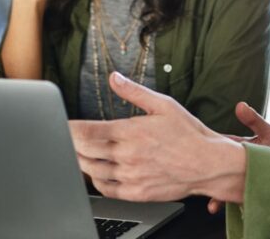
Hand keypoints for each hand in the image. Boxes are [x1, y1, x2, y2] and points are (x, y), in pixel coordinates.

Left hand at [69, 72, 246, 203]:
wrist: (209, 163)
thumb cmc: (189, 134)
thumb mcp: (163, 104)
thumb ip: (134, 92)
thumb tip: (115, 77)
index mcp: (130, 132)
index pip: (87, 131)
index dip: (69, 128)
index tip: (61, 124)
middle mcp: (127, 155)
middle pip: (84, 152)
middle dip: (71, 144)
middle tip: (65, 138)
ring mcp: (130, 176)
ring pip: (92, 171)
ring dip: (81, 162)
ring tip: (78, 154)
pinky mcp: (136, 192)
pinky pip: (106, 189)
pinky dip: (96, 181)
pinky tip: (96, 172)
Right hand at [206, 102, 269, 213]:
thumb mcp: (269, 133)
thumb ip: (254, 120)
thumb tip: (239, 104)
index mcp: (237, 149)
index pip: (219, 147)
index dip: (208, 147)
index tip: (197, 149)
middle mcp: (235, 166)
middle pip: (216, 169)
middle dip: (208, 174)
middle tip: (199, 178)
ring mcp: (239, 180)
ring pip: (222, 188)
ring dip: (216, 195)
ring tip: (212, 204)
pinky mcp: (245, 192)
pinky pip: (233, 200)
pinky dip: (226, 204)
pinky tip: (220, 208)